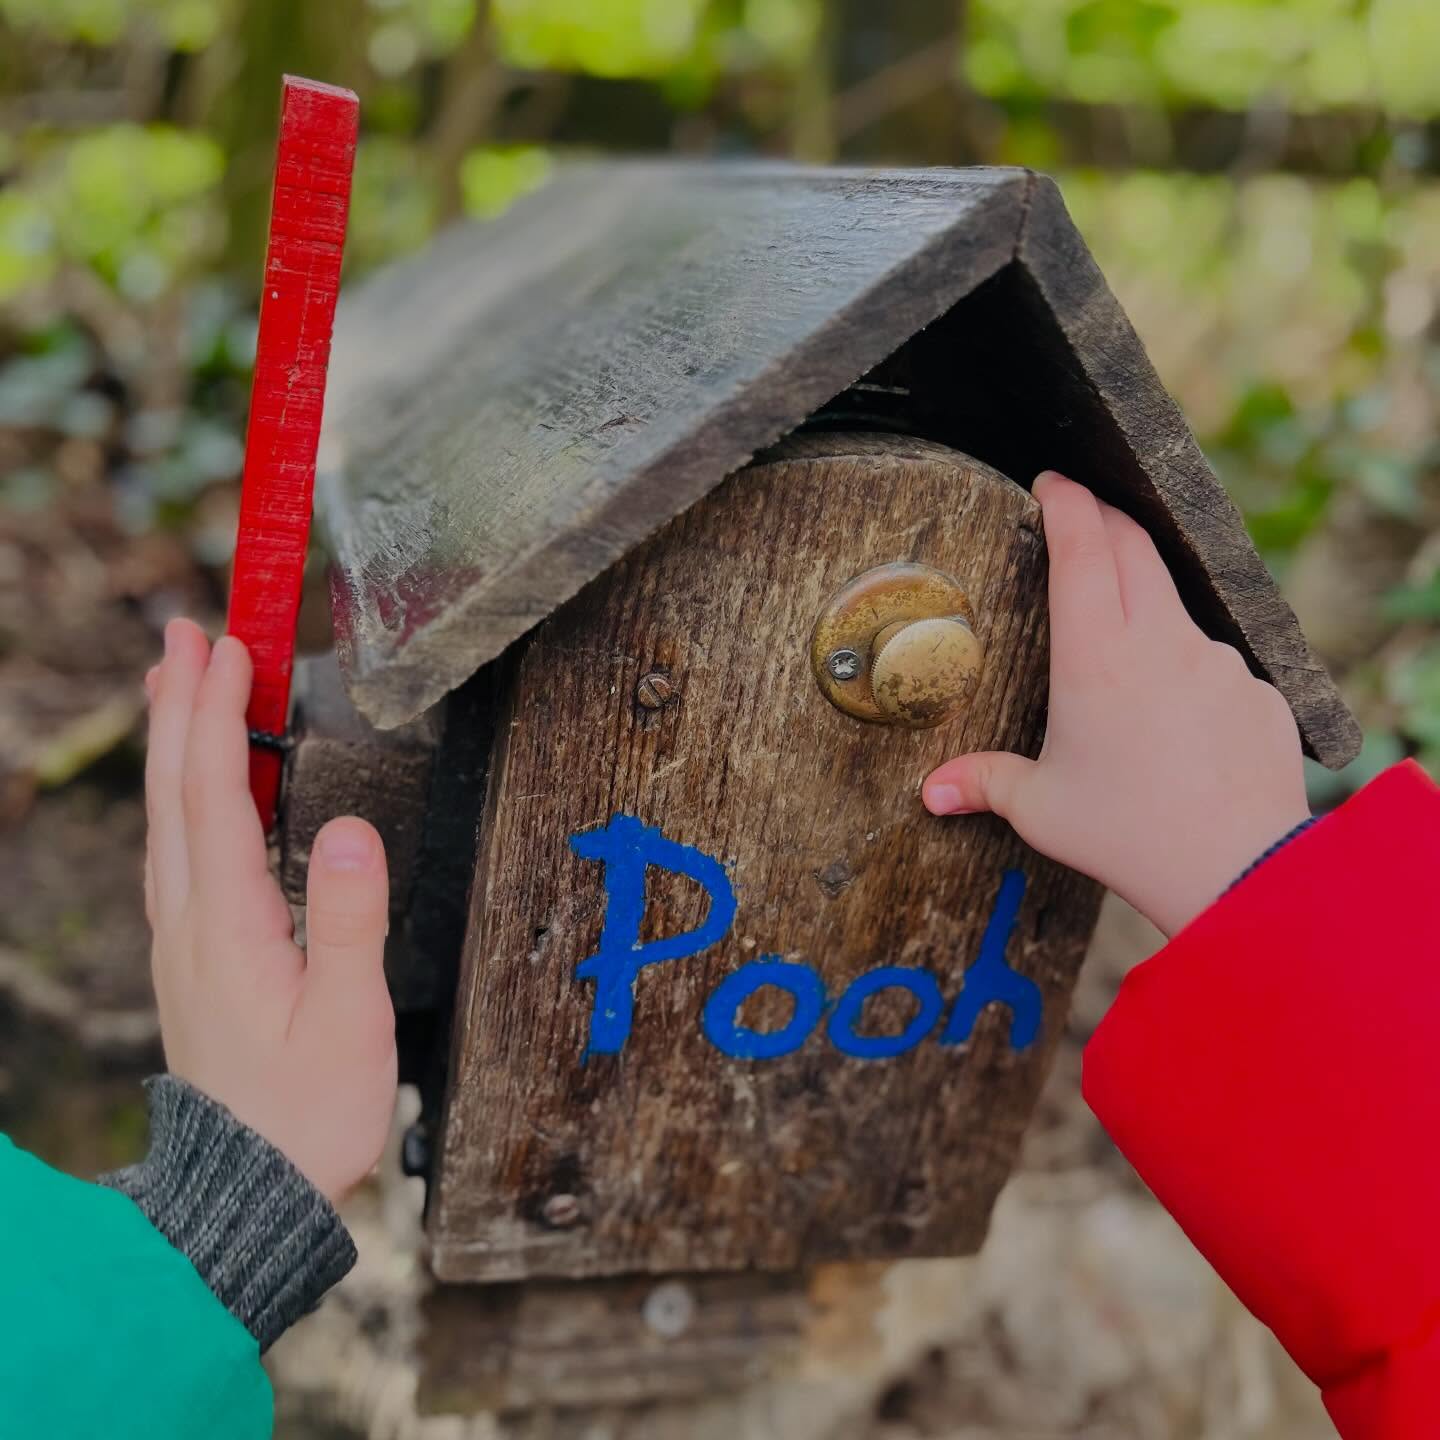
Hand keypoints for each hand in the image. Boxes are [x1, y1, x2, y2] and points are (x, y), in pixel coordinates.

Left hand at [143, 618, 395, 1203]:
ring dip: (172, 740)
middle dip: (179, 702)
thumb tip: (353, 826)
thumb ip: (349, 921)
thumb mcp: (350, 1021)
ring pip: (166, 816)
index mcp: (228, 922)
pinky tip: (195, 786)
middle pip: (174, 789)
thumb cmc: (309, 1112)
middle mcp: (189, 920)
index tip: (226, 644)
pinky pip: (176, 849)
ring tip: (179, 683)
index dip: (214, 710)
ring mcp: (182, 938)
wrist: (251, 1190)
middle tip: (187, 631)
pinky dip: (181, 793)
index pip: (211, 792)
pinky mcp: (193, 955)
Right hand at [923, 473, 1309, 936]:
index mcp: (1096, 656)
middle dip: (1104, 518)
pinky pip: (1216, 660)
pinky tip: (1174, 714)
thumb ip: (983, 783)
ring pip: (1176, 603)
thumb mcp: (1041, 808)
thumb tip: (931, 791)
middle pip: (1134, 546)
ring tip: (1121, 637)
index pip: (1081, 545)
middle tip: (1079, 512)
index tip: (1050, 482)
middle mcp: (1160, 641)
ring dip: (1146, 597)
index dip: (1065, 501)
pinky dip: (1188, 665)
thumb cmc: (1128, 835)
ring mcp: (1217, 660)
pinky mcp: (1256, 688)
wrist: (1238, 870)